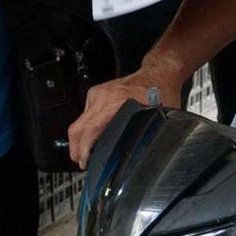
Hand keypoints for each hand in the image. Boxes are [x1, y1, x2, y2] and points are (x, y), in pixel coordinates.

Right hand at [68, 66, 182, 168]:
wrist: (157, 73)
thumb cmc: (160, 92)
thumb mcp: (156, 118)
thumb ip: (144, 135)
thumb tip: (142, 156)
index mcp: (117, 101)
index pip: (90, 128)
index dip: (83, 149)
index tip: (84, 162)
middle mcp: (103, 96)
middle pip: (78, 127)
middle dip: (75, 148)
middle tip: (81, 162)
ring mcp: (98, 93)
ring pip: (79, 121)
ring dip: (79, 139)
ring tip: (86, 153)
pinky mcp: (96, 93)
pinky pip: (85, 114)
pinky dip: (85, 128)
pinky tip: (93, 137)